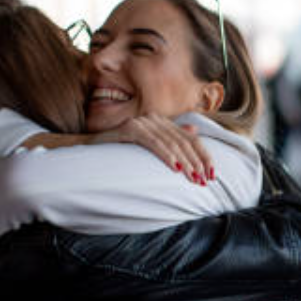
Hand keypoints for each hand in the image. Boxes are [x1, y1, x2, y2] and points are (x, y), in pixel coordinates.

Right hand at [91, 115, 213, 184]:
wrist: (88, 150)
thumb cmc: (119, 154)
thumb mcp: (149, 148)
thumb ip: (170, 139)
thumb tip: (194, 132)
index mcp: (161, 123)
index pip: (189, 139)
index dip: (203, 156)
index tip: (212, 174)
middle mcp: (153, 119)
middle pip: (183, 141)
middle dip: (196, 162)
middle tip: (205, 181)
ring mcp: (142, 122)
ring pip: (171, 143)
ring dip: (185, 163)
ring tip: (194, 178)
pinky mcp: (130, 129)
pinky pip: (153, 143)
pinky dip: (166, 155)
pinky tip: (175, 167)